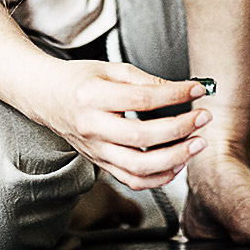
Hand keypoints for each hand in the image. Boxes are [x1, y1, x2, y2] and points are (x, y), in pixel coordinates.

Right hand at [28, 60, 211, 190]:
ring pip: (138, 167)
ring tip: (196, 144)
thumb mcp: (110, 69)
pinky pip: (132, 180)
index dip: (174, 94)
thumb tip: (181, 89)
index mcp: (92, 96)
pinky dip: (159, 178)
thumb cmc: (79, 80)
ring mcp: (95, 150)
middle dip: (179, 129)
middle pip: (142, 137)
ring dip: (174, 159)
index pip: (140, 99)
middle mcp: (92, 127)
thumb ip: (145, 80)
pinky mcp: (100, 163)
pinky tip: (177, 163)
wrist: (46, 97)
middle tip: (203, 118)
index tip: (198, 89)